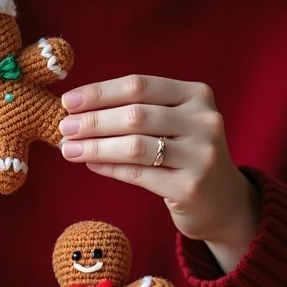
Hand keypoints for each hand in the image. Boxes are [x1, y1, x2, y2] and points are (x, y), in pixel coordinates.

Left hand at [59, 75, 259, 266]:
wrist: (223, 201)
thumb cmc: (184, 153)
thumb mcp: (172, 122)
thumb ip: (136, 110)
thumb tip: (77, 110)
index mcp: (197, 94)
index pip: (139, 85)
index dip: (99, 92)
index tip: (68, 101)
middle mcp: (204, 121)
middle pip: (135, 115)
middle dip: (93, 121)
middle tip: (64, 127)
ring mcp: (201, 155)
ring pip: (134, 146)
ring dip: (95, 146)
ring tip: (68, 148)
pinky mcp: (191, 187)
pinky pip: (138, 174)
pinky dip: (109, 167)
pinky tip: (89, 163)